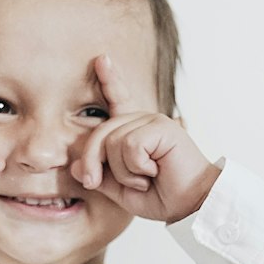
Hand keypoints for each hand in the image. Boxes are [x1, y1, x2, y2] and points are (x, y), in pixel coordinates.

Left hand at [69, 54, 220, 222]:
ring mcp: (153, 120)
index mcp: (133, 130)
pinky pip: (130, 145)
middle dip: (92, 161)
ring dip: (124, 172)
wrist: (190, 204)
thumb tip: (73, 166)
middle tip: (93, 183)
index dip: (109, 81)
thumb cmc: (161, 196)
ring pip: (113, 142)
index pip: (117, 102)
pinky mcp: (162, 126)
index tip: (101, 59)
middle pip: (100, 132)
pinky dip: (137, 167)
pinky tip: (154, 171)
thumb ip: (99, 176)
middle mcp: (142, 120)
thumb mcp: (121, 189)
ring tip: (145, 178)